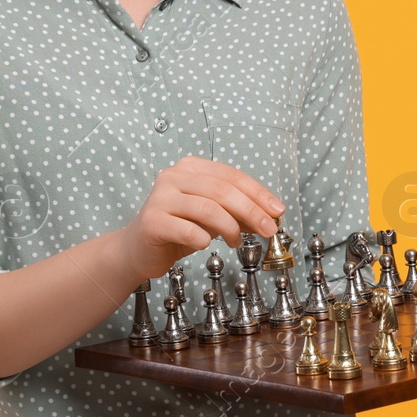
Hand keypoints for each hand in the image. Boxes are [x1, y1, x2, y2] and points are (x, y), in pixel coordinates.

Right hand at [120, 156, 286, 282]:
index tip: (278, 210)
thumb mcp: (212, 217)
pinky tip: (206, 245)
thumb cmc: (178, 229)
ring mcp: (160, 197)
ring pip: (208, 209)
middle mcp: (173, 176)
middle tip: (269, 230)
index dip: (258, 193)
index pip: (231, 175)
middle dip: (251, 211)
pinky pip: (189, 231)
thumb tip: (270, 216)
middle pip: (222, 191)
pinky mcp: (152, 221)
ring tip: (235, 241)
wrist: (138, 249)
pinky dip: (204, 240)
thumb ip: (237, 212)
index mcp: (190, 168)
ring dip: (230, 228)